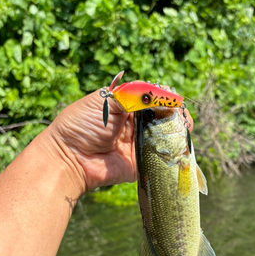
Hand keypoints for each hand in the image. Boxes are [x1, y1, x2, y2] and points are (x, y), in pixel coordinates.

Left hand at [44, 88, 192, 195]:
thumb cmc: (82, 125)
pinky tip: (179, 145)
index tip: (173, 99)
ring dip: (177, 131)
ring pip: (166, 136)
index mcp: (126, 107)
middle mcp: (135, 125)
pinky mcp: (141, 163)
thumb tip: (160, 92)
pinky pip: (160, 157)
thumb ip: (132, 95)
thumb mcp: (106, 102)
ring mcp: (139, 144)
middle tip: (181, 115)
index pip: (153, 99)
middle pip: (163, 117)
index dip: (165, 97)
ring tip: (183, 128)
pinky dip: (172, 152)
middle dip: (175, 114)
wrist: (70, 158)